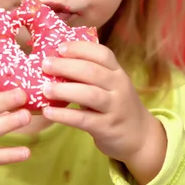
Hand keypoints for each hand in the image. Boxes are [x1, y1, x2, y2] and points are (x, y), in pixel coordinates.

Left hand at [41, 42, 166, 184]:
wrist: (141, 137)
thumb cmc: (116, 106)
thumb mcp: (110, 86)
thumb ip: (90, 74)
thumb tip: (55, 62)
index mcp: (117, 72)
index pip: (102, 53)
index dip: (80, 48)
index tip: (59, 47)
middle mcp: (119, 87)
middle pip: (92, 71)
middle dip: (66, 66)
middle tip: (45, 65)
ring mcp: (115, 107)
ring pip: (89, 94)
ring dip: (64, 90)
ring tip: (44, 89)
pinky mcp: (107, 127)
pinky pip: (84, 119)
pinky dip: (64, 115)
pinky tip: (48, 112)